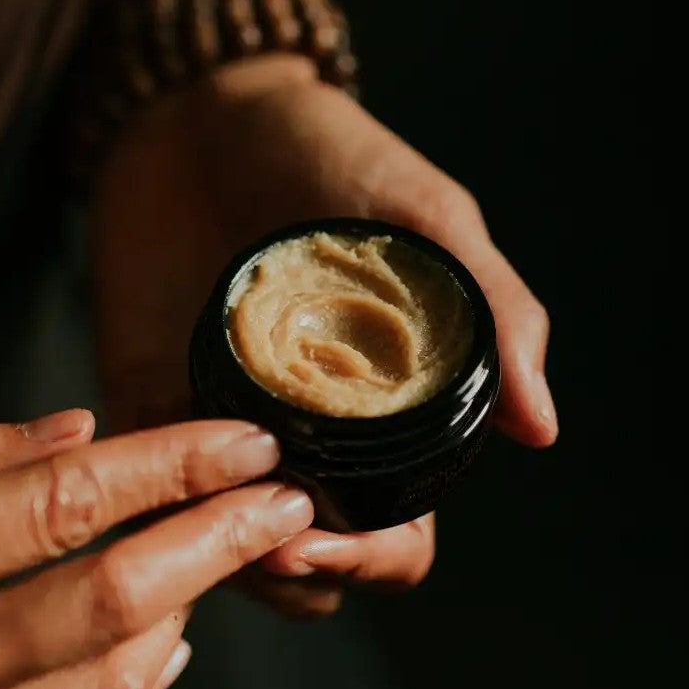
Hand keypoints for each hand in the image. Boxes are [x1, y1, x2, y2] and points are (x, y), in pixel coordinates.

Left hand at [90, 56, 555, 612]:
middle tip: (272, 539)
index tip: (330, 538)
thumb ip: (492, 314)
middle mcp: (306, 444)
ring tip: (211, 508)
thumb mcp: (425, 219)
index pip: (398, 537)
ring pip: (228, 555)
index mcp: (383, 421)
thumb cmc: (326, 155)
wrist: (197, 114)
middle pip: (313, 564)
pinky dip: (151, 509)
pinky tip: (155, 476)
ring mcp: (222, 435)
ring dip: (222, 558)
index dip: (374, 558)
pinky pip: (146, 498)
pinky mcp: (148, 411)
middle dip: (297, 573)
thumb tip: (541, 428)